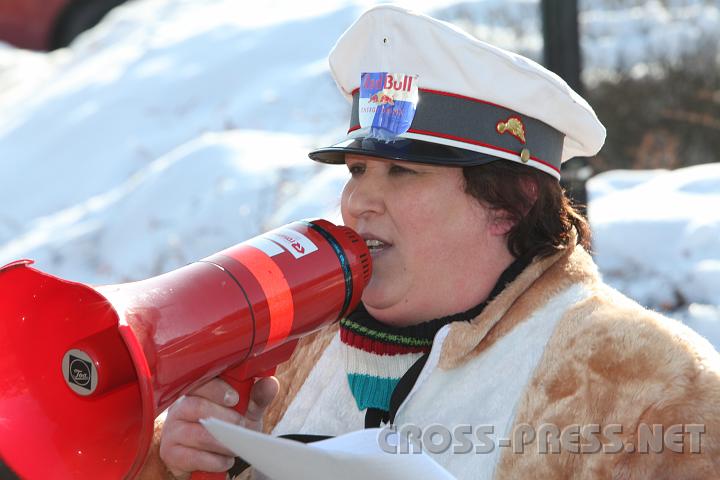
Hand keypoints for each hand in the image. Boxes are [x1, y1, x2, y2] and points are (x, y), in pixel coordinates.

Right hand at [159, 376, 278, 479]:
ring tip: (235, 447)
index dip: (217, 389)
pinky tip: (224, 461)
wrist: (214, 456)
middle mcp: (180, 408)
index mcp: (197, 392)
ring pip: (195, 433)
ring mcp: (173, 431)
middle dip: (224, 418)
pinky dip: (212, 460)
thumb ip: (257, 398)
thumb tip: (270, 383)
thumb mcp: (246, 411)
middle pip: (195, 406)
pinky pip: (191, 456)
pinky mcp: (171, 452)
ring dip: (221, 442)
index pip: (200, 382)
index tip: (235, 399)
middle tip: (242, 426)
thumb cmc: (229, 427)